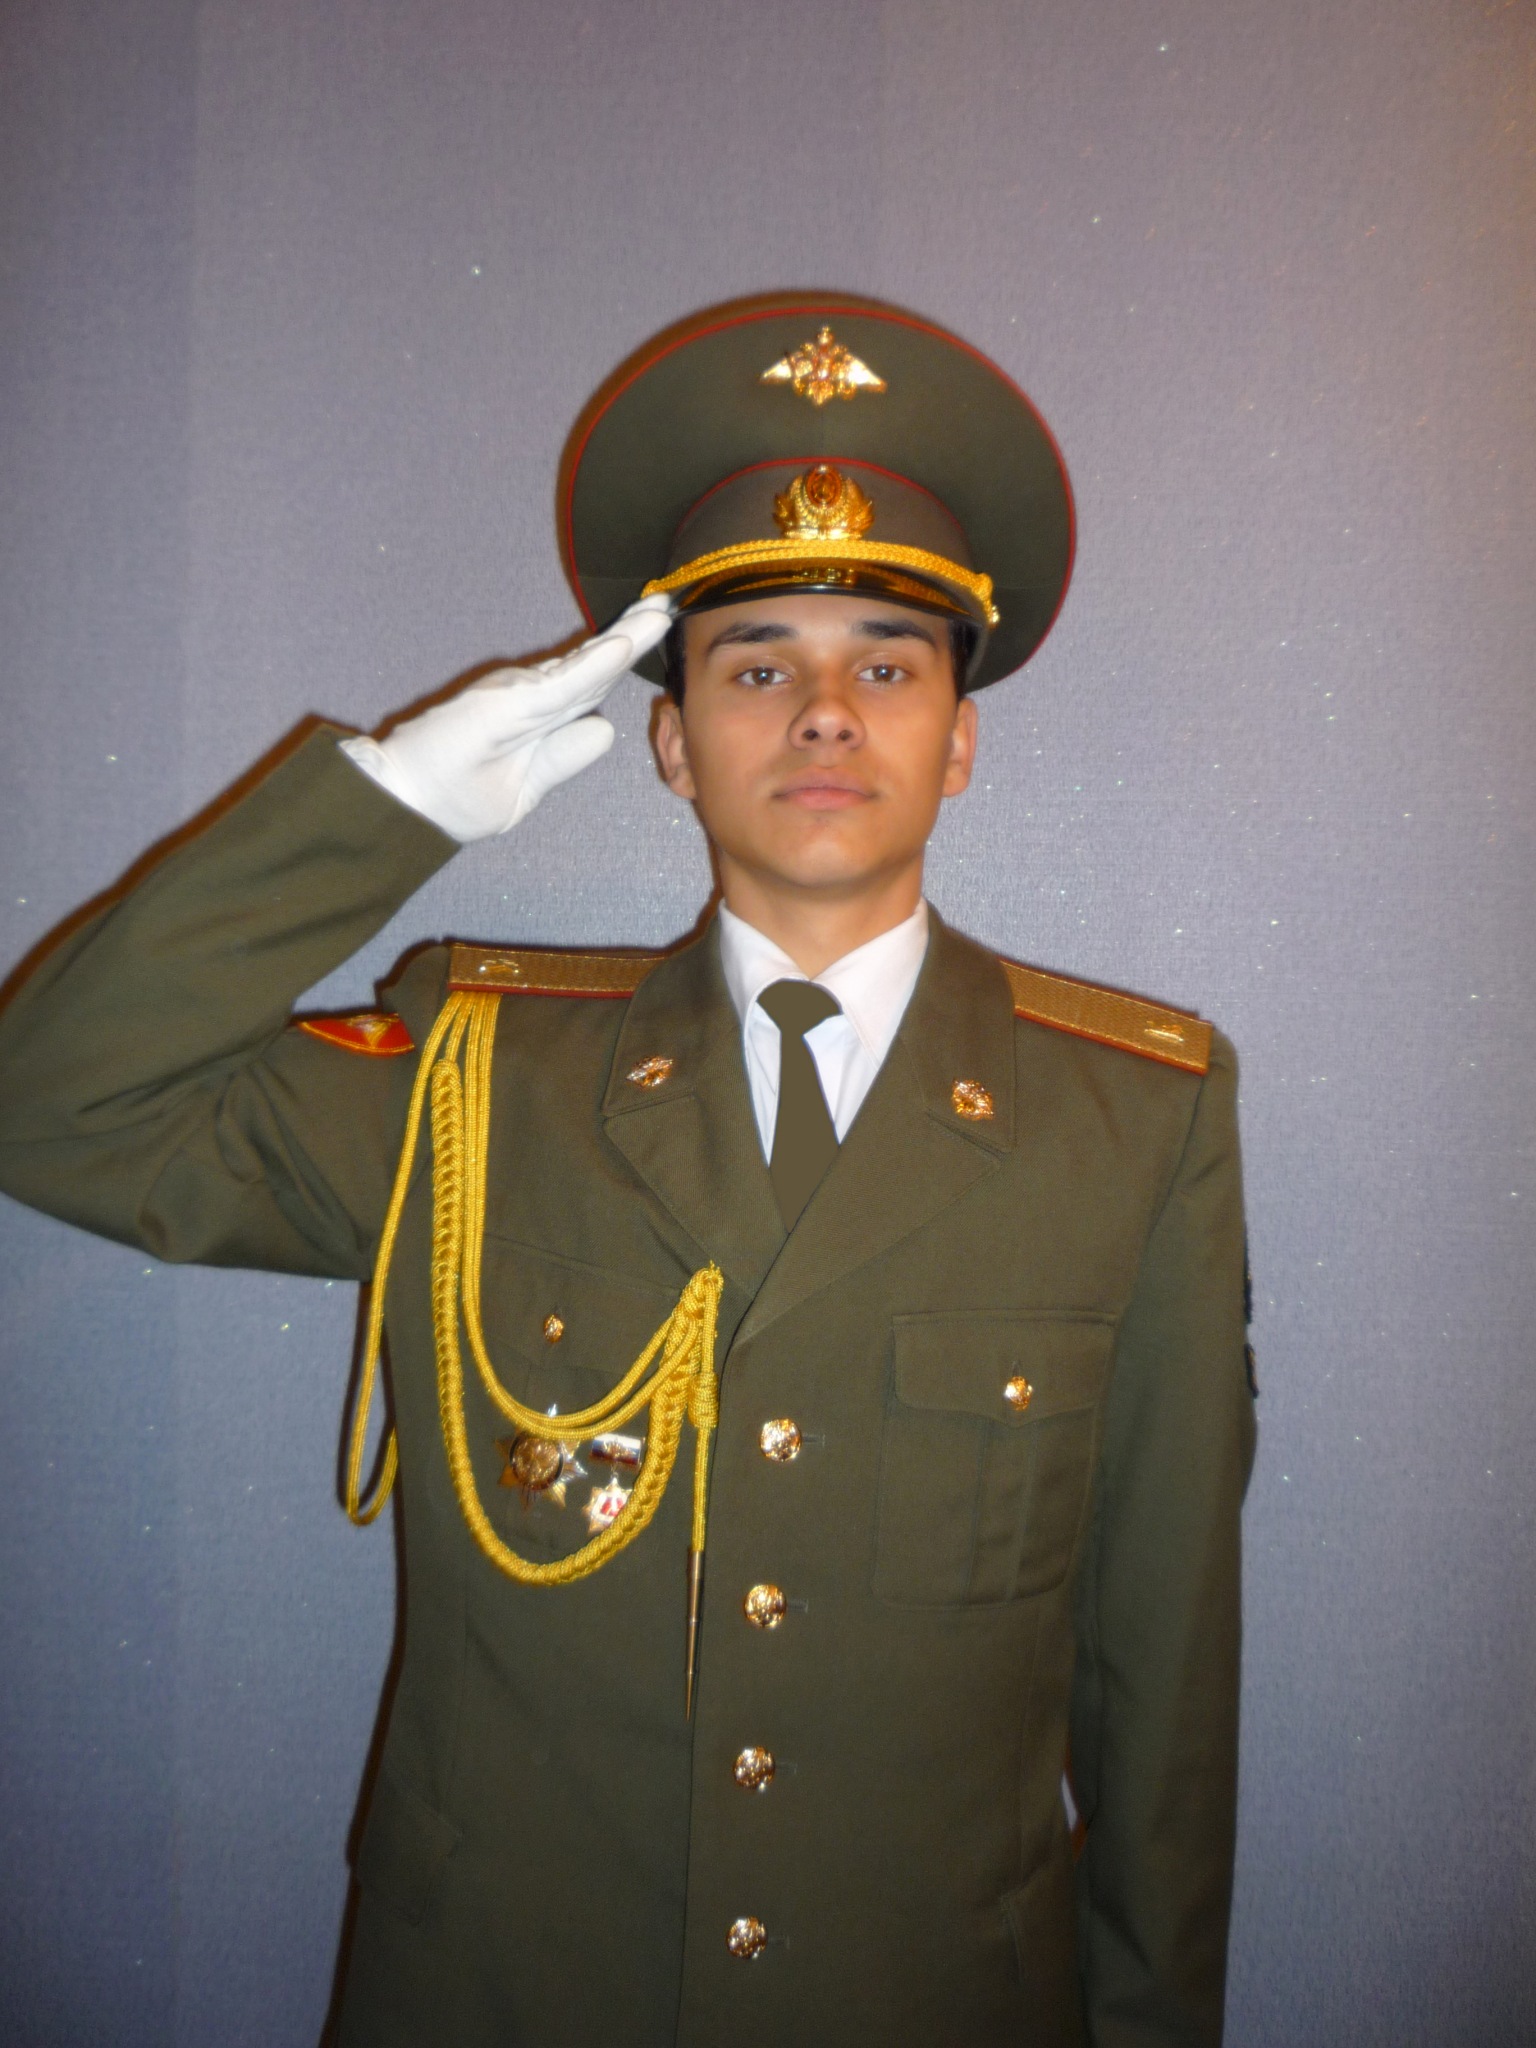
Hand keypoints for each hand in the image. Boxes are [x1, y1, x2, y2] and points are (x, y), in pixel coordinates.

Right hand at [339, 595, 672, 841]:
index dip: (626, 660)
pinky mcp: (508, 704)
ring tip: (659, 609)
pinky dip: (595, 664)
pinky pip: (562, 683)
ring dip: (625, 636)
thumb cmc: (456, 796)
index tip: (658, 634)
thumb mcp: (526, 788)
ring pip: (586, 664)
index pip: (595, 684)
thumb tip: (604, 733)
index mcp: (540, 716)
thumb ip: (563, 758)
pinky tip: (624, 644)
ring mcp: (521, 694)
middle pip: (596, 664)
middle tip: (667, 603)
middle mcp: (534, 696)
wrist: (406, 803)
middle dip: (635, 634)